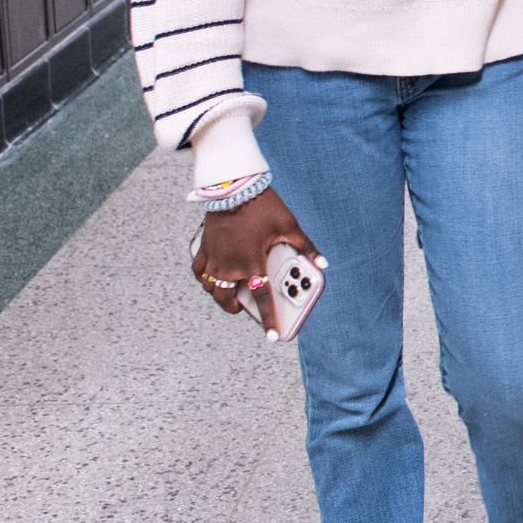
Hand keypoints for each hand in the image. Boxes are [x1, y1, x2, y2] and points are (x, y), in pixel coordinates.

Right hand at [191, 188, 324, 335]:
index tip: (272, 336)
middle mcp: (230, 266)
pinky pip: (200, 272)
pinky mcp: (203, 249)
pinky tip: (213, 278)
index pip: (261, 299)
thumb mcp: (290, 226)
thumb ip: (306, 246)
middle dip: (237, 309)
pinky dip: (205, 279)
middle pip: (228, 301)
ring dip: (221, 296)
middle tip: (245, 308)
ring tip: (230, 294)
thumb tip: (323, 263)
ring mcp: (214, 258)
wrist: (233, 186)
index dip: (268, 320)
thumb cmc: (263, 206)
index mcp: (252, 263)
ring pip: (212, 289)